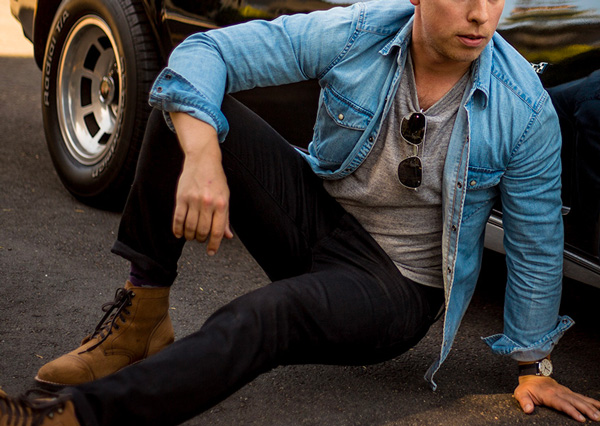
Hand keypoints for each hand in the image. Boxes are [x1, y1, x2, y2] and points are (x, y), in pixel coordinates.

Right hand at [170, 112, 233, 254]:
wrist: (202, 159)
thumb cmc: (216, 179)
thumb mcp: (225, 197)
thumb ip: (226, 217)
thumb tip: (227, 236)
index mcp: (221, 204)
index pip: (218, 231)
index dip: (214, 244)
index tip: (211, 252)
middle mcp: (208, 203)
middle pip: (202, 231)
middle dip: (201, 239)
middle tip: (200, 239)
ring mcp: (193, 200)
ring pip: (190, 227)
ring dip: (190, 236)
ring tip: (191, 236)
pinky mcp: (181, 197)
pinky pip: (178, 219)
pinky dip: (178, 230)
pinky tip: (179, 234)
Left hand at [514, 375, 599, 421]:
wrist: (533, 375)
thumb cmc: (528, 387)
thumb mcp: (521, 393)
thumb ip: (524, 401)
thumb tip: (528, 409)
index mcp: (549, 395)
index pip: (562, 404)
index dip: (571, 411)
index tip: (580, 418)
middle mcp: (559, 392)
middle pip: (575, 402)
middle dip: (586, 410)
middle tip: (596, 418)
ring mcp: (566, 392)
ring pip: (580, 399)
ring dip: (591, 406)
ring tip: (599, 415)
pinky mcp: (569, 392)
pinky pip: (582, 397)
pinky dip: (592, 401)